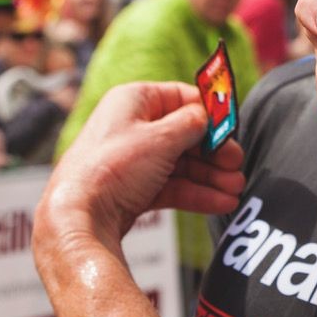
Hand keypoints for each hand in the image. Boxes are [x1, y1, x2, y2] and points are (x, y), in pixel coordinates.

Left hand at [37, 82, 244, 254]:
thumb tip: (208, 118)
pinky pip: (172, 185)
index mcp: (134, 100)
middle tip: (237, 164)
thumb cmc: (112, 169)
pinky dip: (197, 192)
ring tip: (235, 189)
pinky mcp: (133, 188)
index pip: (182, 97)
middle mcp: (132, 126)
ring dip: (211, 176)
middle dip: (215, 152)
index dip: (210, 113)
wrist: (79, 218)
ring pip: (182, 163)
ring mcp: (133, 159)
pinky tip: (221, 202)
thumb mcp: (161, 138)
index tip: (232, 128)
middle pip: (185, 134)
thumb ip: (192, 124)